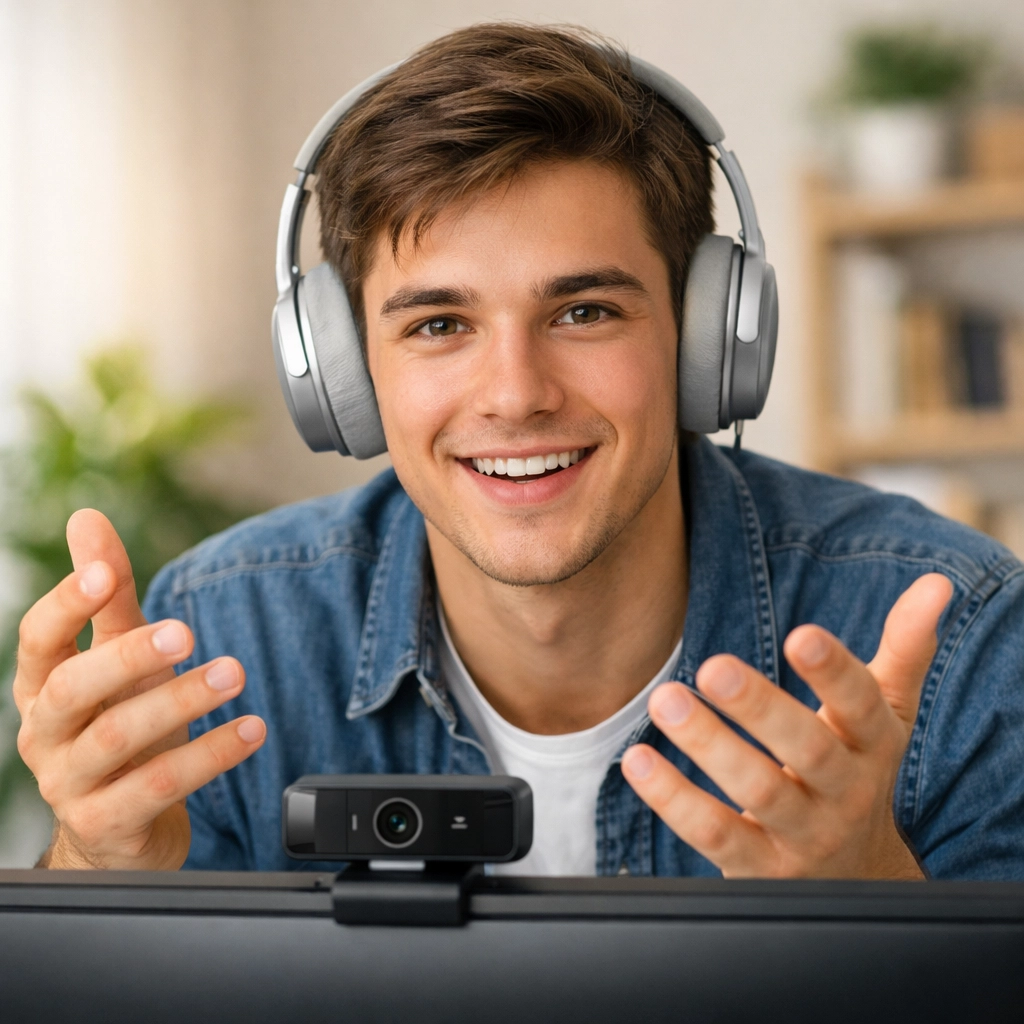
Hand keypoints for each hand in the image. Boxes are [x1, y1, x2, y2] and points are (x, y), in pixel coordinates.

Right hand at [13, 509, 265, 869]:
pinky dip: (209, 755)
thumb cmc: (121, 726)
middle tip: (186, 631)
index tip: (107, 572)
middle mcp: (45, 733)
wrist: (123, 827)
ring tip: (235, 673)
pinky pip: (158, 787)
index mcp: (43, 686)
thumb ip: (108, 597)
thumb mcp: (118, 659)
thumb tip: (87, 518)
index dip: (68, 604)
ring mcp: (70, 784)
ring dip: (181, 701)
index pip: (38, 639)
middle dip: (129, 655)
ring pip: (117, 738)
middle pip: (73, 688)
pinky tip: (251, 729)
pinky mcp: (108, 824)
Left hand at [621, 573, 952, 878]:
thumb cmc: (855, 771)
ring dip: (709, 746)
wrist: (854, 879)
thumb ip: (904, 649)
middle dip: (760, 708)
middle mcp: (843, 792)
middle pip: (808, 750)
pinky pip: (713, 834)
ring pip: (758, 791)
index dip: (836, 672)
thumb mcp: (885, 714)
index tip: (803, 635)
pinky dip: (673, 800)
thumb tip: (936, 584)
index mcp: (873, 745)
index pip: (862, 705)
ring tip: (665, 700)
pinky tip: (638, 761)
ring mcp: (802, 834)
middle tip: (712, 666)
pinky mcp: (758, 867)